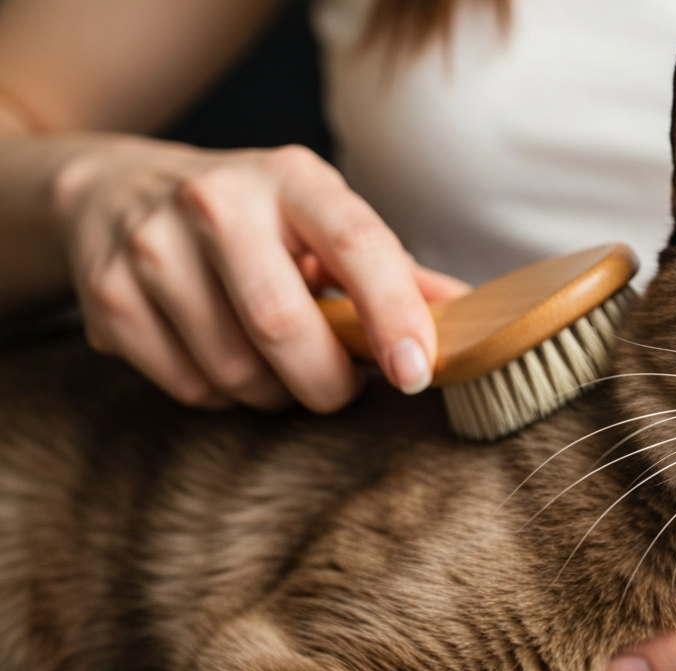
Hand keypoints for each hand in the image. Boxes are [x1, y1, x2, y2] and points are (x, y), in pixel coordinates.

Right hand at [52, 137, 467, 411]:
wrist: (119, 191)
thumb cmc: (256, 221)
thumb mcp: (325, 224)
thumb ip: (398, 273)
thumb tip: (474, 316)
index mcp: (292, 179)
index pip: (357, 244)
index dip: (392, 313)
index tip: (415, 372)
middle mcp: (217, 201)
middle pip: (283, 324)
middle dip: (324, 383)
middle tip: (338, 390)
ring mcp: (153, 246)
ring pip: (233, 369)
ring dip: (271, 394)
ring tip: (277, 368)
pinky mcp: (109, 296)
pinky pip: (186, 386)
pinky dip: (219, 396)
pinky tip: (222, 361)